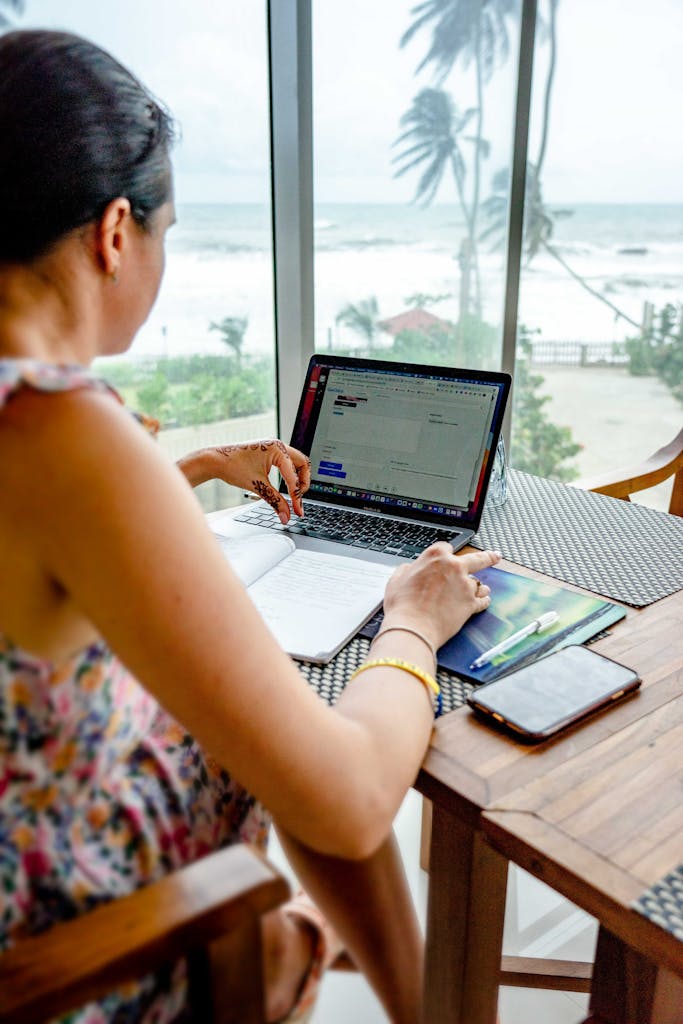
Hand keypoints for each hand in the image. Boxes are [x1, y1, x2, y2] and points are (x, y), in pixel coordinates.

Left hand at [211, 439, 310, 521]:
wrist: (216, 460)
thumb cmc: (232, 467)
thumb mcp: (258, 487)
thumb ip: (275, 502)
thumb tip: (286, 516)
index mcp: (277, 449)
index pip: (293, 477)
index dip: (297, 496)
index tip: (298, 511)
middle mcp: (278, 445)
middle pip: (303, 464)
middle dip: (303, 483)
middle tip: (299, 499)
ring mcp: (274, 447)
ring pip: (296, 463)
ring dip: (297, 478)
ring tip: (293, 494)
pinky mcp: (269, 452)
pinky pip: (287, 462)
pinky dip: (289, 474)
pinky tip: (285, 486)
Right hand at [382, 544, 501, 650]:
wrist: (413, 627)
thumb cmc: (402, 605)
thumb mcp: (396, 579)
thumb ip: (407, 569)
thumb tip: (410, 569)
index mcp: (435, 557)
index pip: (446, 547)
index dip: (445, 552)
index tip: (447, 555)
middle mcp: (454, 568)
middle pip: (477, 558)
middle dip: (488, 557)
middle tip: (495, 556)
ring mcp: (464, 586)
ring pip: (478, 582)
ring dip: (480, 586)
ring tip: (485, 588)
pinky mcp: (470, 604)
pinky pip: (482, 601)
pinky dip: (484, 601)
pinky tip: (485, 601)